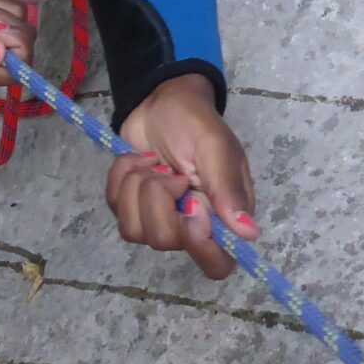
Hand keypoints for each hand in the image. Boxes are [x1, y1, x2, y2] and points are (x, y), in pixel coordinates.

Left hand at [104, 74, 255, 280]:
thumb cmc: (196, 121)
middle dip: (158, 199)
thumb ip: (228, 188)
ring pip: (134, 230)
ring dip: (137, 187)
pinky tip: (137, 161)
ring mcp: (157, 216)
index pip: (217, 263)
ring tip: (153, 164)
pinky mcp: (130, 204)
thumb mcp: (215, 147)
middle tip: (169, 171)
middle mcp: (191, 224)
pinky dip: (121, 178)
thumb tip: (248, 234)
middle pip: (165, 241)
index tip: (190, 205)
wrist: (161, 100)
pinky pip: (115, 208)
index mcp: (223, 216)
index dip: (199, 245)